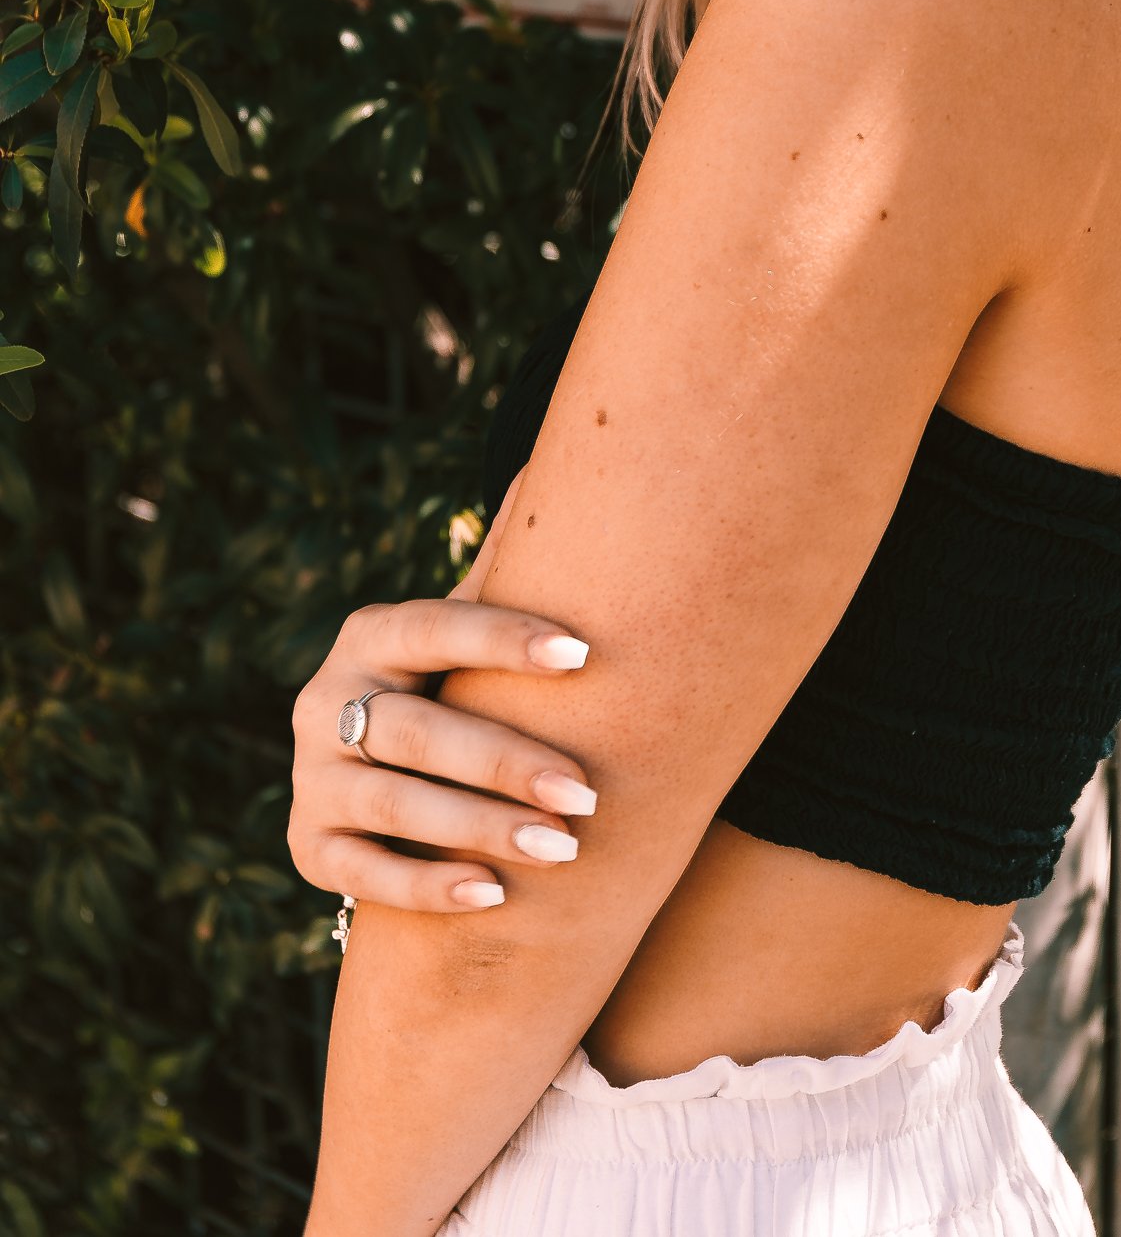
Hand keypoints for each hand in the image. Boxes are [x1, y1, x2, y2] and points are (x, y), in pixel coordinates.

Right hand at [288, 505, 595, 912]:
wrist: (372, 770)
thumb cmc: (451, 682)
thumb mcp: (466, 621)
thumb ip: (512, 556)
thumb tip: (572, 450)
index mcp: (370, 635)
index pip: (435, 626)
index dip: (504, 638)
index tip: (585, 653)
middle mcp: (325, 699)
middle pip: (416, 730)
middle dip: (505, 762)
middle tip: (589, 794)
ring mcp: (310, 777)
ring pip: (393, 805)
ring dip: (479, 828)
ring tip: (563, 849)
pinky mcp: (306, 849)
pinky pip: (361, 876)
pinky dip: (427, 888)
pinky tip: (495, 896)